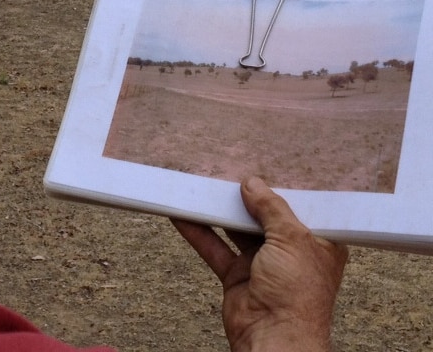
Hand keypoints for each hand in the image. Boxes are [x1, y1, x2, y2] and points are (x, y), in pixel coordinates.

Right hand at [173, 177, 347, 351]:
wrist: (274, 340)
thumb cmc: (297, 294)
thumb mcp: (292, 240)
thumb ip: (271, 208)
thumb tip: (252, 183)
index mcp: (317, 243)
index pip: (301, 207)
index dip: (284, 187)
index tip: (265, 165)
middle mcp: (290, 252)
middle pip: (264, 216)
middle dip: (246, 196)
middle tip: (227, 169)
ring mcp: (262, 264)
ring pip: (236, 229)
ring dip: (218, 210)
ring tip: (201, 184)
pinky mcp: (237, 275)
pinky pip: (215, 247)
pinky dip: (197, 231)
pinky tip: (181, 214)